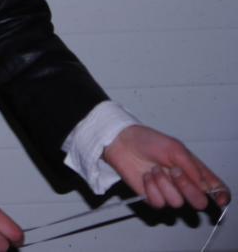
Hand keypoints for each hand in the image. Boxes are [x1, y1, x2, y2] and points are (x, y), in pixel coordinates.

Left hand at [102, 125, 230, 209]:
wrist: (123, 143)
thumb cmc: (149, 141)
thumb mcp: (175, 148)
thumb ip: (192, 168)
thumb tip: (205, 186)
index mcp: (196, 172)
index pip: (217, 190)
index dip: (221, 196)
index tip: (218, 198)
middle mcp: (185, 186)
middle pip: (200, 203)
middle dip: (187, 188)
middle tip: (174, 171)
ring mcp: (170, 193)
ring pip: (178, 203)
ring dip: (164, 183)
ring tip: (155, 168)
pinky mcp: (153, 198)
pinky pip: (159, 203)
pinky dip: (151, 188)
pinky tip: (147, 176)